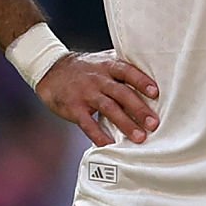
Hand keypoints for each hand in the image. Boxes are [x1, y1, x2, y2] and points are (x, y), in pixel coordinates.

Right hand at [38, 50, 160, 147]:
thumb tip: (152, 77)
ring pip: (108, 108)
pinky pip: (87, 123)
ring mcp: (85, 93)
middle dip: (138, 109)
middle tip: (153, 124)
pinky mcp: (73, 107)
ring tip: (139, 137)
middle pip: (121, 93)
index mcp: (108, 66)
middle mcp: (98, 79)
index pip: (127, 71)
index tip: (155, 93)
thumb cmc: (85, 68)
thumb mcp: (102, 61)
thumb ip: (122, 68)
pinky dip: (98, 135)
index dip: (141, 81)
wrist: (50, 70)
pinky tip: (110, 145)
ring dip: (125, 124)